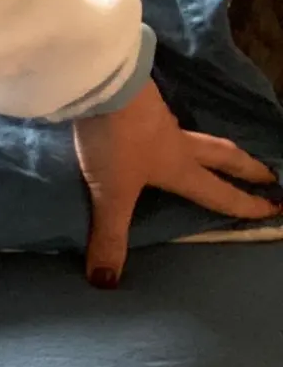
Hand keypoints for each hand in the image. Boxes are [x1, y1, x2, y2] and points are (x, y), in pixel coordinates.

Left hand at [74, 81, 280, 287]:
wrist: (101, 84)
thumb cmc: (115, 141)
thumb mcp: (110, 193)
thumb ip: (108, 236)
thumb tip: (106, 283)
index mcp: (180, 167)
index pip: (220, 192)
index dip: (246, 205)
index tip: (273, 209)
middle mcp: (178, 142)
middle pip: (224, 156)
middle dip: (248, 168)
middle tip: (270, 174)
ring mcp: (160, 118)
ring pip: (198, 135)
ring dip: (215, 146)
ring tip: (220, 152)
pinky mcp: (140, 100)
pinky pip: (166, 117)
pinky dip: (176, 126)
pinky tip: (163, 125)